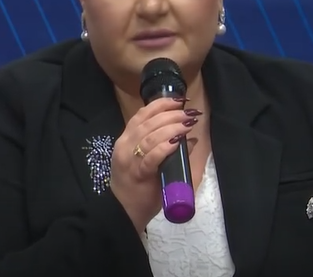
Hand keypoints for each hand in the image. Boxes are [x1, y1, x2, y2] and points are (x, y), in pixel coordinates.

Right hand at [110, 97, 201, 232]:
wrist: (124, 212)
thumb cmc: (137, 186)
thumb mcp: (147, 161)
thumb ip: (163, 147)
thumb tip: (189, 137)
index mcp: (126, 139)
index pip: (142, 115)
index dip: (161, 104)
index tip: (179, 100)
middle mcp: (125, 146)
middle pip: (148, 122)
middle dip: (171, 114)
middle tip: (188, 112)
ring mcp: (129, 160)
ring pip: (151, 136)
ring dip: (172, 127)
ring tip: (187, 123)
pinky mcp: (138, 174)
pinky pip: (152, 156)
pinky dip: (165, 147)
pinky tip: (177, 141)